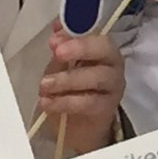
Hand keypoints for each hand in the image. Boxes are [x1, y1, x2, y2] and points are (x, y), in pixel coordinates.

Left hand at [36, 28, 124, 154]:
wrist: (77, 127)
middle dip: (80, 48)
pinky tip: (47, 103)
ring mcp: (113, 87)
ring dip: (67, 79)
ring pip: (96, 77)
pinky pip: (87, 102)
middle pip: (104, 49)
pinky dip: (64, 101)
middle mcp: (113, 64)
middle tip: (58, 53)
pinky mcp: (106, 109)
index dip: (77, 32)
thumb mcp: (62, 66)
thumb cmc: (72, 89)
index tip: (55, 38)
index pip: (96, 32)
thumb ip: (61, 49)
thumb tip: (56, 32)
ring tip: (44, 85)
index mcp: (102, 48)